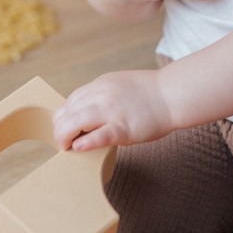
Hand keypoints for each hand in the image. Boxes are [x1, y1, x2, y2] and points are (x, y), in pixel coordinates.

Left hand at [53, 69, 173, 150]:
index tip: (62, 127)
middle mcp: (103, 95)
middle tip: (61, 141)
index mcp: (101, 84)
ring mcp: (113, 110)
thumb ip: (102, 96)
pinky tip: (78, 148)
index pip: (71, 100)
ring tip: (65, 147)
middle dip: (60, 128)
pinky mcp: (125, 127)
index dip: (62, 116)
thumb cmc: (149, 93)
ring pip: (78, 120)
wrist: (173, 94)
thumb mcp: (119, 85)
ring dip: (65, 135)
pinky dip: (87, 141)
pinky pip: (101, 134)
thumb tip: (86, 112)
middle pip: (69, 111)